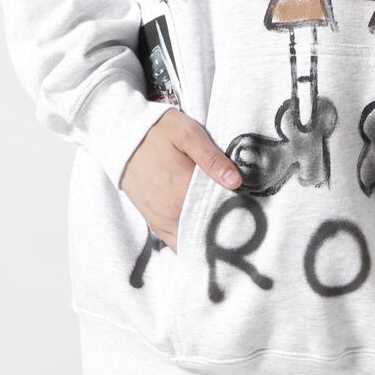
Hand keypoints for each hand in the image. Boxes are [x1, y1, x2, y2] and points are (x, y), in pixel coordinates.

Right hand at [120, 110, 242, 252]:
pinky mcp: (153, 221)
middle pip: (207, 231)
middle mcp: (170, 212)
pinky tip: (204, 233)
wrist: (122, 135)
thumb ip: (212, 158)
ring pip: (191, 241)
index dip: (238, 213)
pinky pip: (175, 242)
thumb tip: (236, 181)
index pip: (220, 213)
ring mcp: (160, 219)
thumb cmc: (158, 131)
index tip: (252, 209)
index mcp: (182, 190)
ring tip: (226, 226)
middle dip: (226, 228)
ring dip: (209, 237)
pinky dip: (190, 241)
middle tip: (244, 219)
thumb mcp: (188, 134)